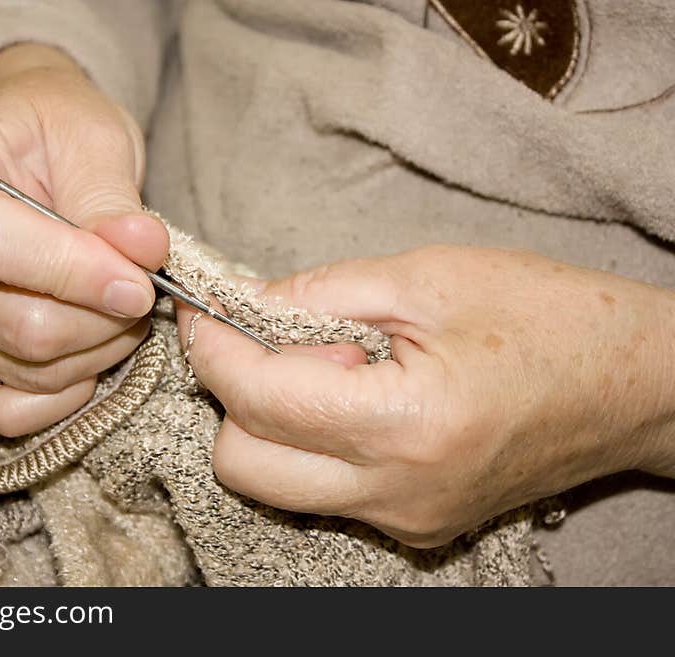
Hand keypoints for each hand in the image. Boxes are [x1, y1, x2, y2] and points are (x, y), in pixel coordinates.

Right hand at [0, 44, 167, 435]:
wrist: (26, 149)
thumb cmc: (54, 133)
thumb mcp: (90, 139)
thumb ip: (112, 200)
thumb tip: (144, 252)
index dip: (70, 272)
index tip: (138, 278)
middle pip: (14, 324)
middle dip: (104, 317)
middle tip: (144, 288)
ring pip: (22, 370)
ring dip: (98, 350)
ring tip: (124, 307)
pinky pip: (7, 409)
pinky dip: (65, 393)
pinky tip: (91, 351)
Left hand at [178, 247, 674, 546]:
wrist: (632, 383)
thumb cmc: (547, 315)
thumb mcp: (425, 277)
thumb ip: (318, 293)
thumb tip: (241, 306)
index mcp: (404, 422)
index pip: (258, 397)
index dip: (212, 347)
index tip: (201, 311)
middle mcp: (396, 491)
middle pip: (243, 463)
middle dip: (229, 395)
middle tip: (262, 338)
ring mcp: (405, 518)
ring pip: (276, 485)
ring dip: (268, 422)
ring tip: (322, 364)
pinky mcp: (414, 524)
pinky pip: (323, 492)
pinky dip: (311, 444)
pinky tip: (351, 395)